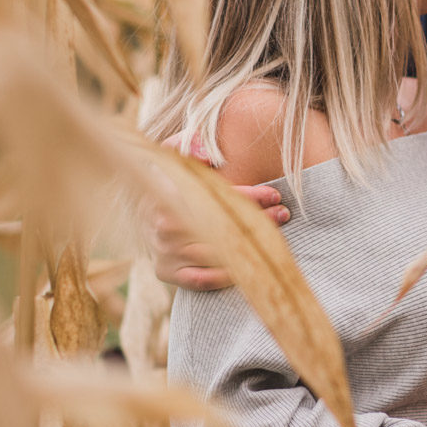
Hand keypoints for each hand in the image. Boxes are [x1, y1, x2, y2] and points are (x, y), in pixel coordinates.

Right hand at [149, 132, 288, 290]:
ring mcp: (164, 252)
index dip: (249, 195)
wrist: (143, 208)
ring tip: (276, 236)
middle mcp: (163, 226)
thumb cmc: (170, 178)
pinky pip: (204, 280)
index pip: (215, 197)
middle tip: (283, 213)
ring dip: (251, 247)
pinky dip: (228, 275)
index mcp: (166, 193)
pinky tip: (251, 264)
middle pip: (220, 226)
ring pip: (217, 253)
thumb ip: (189, 146)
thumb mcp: (175, 155)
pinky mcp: (167, 272)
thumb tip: (208, 155)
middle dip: (257, 220)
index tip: (274, 194)